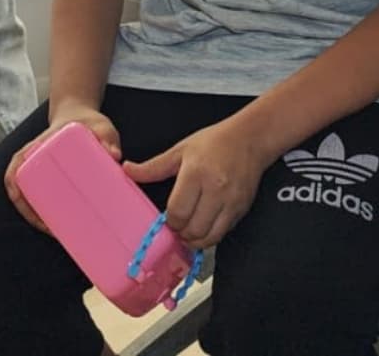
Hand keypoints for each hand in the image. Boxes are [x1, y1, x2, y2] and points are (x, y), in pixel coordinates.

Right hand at [5, 102, 121, 234]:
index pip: (16, 170)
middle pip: (19, 190)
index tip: (35, 212)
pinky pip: (35, 195)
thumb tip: (114, 156)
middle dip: (30, 214)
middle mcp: (31, 157)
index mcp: (37, 146)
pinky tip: (54, 224)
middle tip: (52, 230)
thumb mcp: (100, 126)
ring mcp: (36, 166)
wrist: (80, 114)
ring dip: (35, 216)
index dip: (19, 194)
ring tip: (55, 231)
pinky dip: (39, 211)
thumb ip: (108, 138)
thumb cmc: (87, 121)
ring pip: (26, 196)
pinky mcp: (44, 174)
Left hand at [122, 118, 266, 249]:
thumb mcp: (180, 150)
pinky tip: (203, 226)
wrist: (250, 139)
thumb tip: (128, 170)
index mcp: (196, 174)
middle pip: (193, 229)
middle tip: (176, 227)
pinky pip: (223, 233)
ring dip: (195, 239)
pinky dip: (211, 235)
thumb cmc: (215, 142)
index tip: (165, 219)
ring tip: (188, 230)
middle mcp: (215, 190)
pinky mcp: (241, 209)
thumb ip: (153, 167)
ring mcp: (231, 202)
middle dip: (180, 233)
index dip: (168, 221)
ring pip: (210, 237)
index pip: (178, 212)